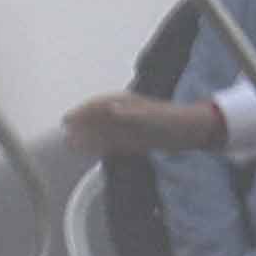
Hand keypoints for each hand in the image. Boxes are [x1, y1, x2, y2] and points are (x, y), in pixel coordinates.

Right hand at [66, 94, 216, 155]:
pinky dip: (100, 147)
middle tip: (64, 135)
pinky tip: (91, 153)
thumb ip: (132, 114)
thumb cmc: (173, 121)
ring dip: (87, 137)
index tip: (67, 119)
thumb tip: (112, 108)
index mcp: (127, 103)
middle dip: (81, 126)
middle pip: (97, 119)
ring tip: (71, 145)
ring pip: (103, 132)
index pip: (99, 105)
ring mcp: (129, 127)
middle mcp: (125, 114)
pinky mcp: (134, 140)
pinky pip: (113, 143)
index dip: (82, 112)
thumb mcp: (153, 117)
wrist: (191, 132)